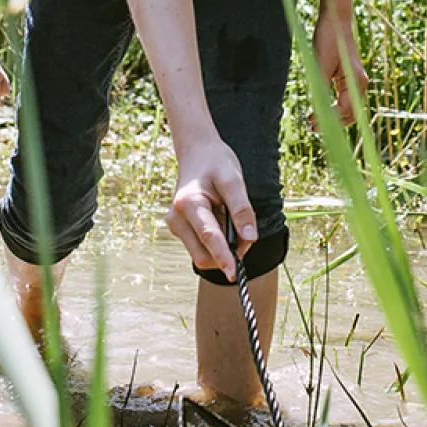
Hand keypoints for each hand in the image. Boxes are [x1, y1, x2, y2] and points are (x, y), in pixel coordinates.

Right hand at [165, 138, 253, 281]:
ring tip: (232, 220)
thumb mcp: (234, 180)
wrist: (197, 153)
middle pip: (203, 254)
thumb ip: (242, 209)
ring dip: (222, 249)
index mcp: (189, 203)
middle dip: (227, 254)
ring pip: (202, 254)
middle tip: (246, 236)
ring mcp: (176, 225)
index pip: (209, 237)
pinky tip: (221, 221)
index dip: (224, 257)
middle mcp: (176, 217)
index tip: (234, 274)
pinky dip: (216, 243)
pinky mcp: (180, 229)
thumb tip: (249, 239)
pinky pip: (201, 247)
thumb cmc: (216, 163)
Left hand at [313, 5, 368, 125]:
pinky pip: (345, 100)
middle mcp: (359, 83)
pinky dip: (335, 109)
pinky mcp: (349, 78)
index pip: (344, 110)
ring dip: (334, 118)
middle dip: (333, 124)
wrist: (335, 20)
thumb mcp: (321, 65)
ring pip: (348, 109)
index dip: (328, 120)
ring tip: (315, 124)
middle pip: (350, 114)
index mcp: (355, 81)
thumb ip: (321, 88)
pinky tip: (322, 110)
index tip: (311, 123)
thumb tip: (317, 110)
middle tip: (312, 128)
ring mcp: (356, 81)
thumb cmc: (329, 39)